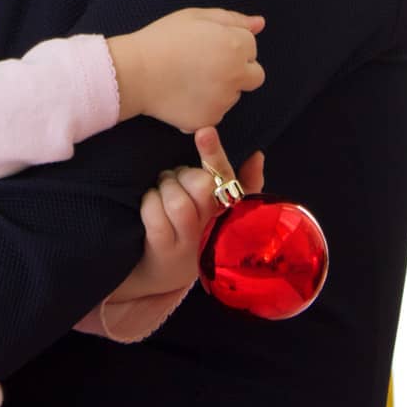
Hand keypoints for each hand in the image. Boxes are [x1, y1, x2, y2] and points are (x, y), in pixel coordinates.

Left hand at [77, 128, 264, 343]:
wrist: (159, 275)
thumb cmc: (191, 231)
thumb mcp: (218, 212)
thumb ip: (241, 184)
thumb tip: (258, 154)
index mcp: (230, 215)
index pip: (232, 182)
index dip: (216, 156)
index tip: (204, 131)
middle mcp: (214, 232)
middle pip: (203, 187)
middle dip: (183, 173)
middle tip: (174, 178)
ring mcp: (189, 245)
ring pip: (179, 201)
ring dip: (165, 187)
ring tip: (162, 191)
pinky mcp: (164, 254)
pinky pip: (155, 216)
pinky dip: (149, 203)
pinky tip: (150, 206)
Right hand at [109, 8, 264, 129]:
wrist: (134, 72)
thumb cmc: (162, 39)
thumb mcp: (195, 17)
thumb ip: (232, 19)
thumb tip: (260, 24)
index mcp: (235, 46)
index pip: (252, 47)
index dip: (230, 44)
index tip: (208, 45)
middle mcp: (235, 74)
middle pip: (255, 76)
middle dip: (238, 70)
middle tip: (207, 66)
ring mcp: (224, 100)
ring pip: (234, 95)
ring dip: (221, 88)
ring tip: (189, 79)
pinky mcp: (211, 120)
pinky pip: (217, 113)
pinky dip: (205, 107)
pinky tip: (184, 95)